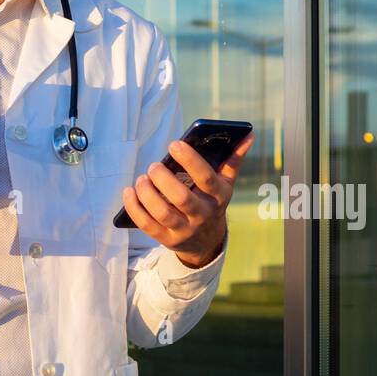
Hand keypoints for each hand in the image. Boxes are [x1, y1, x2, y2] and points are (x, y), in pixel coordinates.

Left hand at [120, 131, 254, 267]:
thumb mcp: (225, 183)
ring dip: (147, 193)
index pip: (206, 178)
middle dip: (163, 179)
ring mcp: (184, 229)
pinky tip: (128, 193)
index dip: (190, 160)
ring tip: (141, 179)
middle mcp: (202, 214)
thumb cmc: (211, 201)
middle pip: (182, 198)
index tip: (174, 144)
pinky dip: (135, 208)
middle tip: (153, 165)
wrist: (206, 241)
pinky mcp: (167, 239)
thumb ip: (233, 159)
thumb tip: (248, 134)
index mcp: (218, 196)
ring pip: (163, 213)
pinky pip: (148, 225)